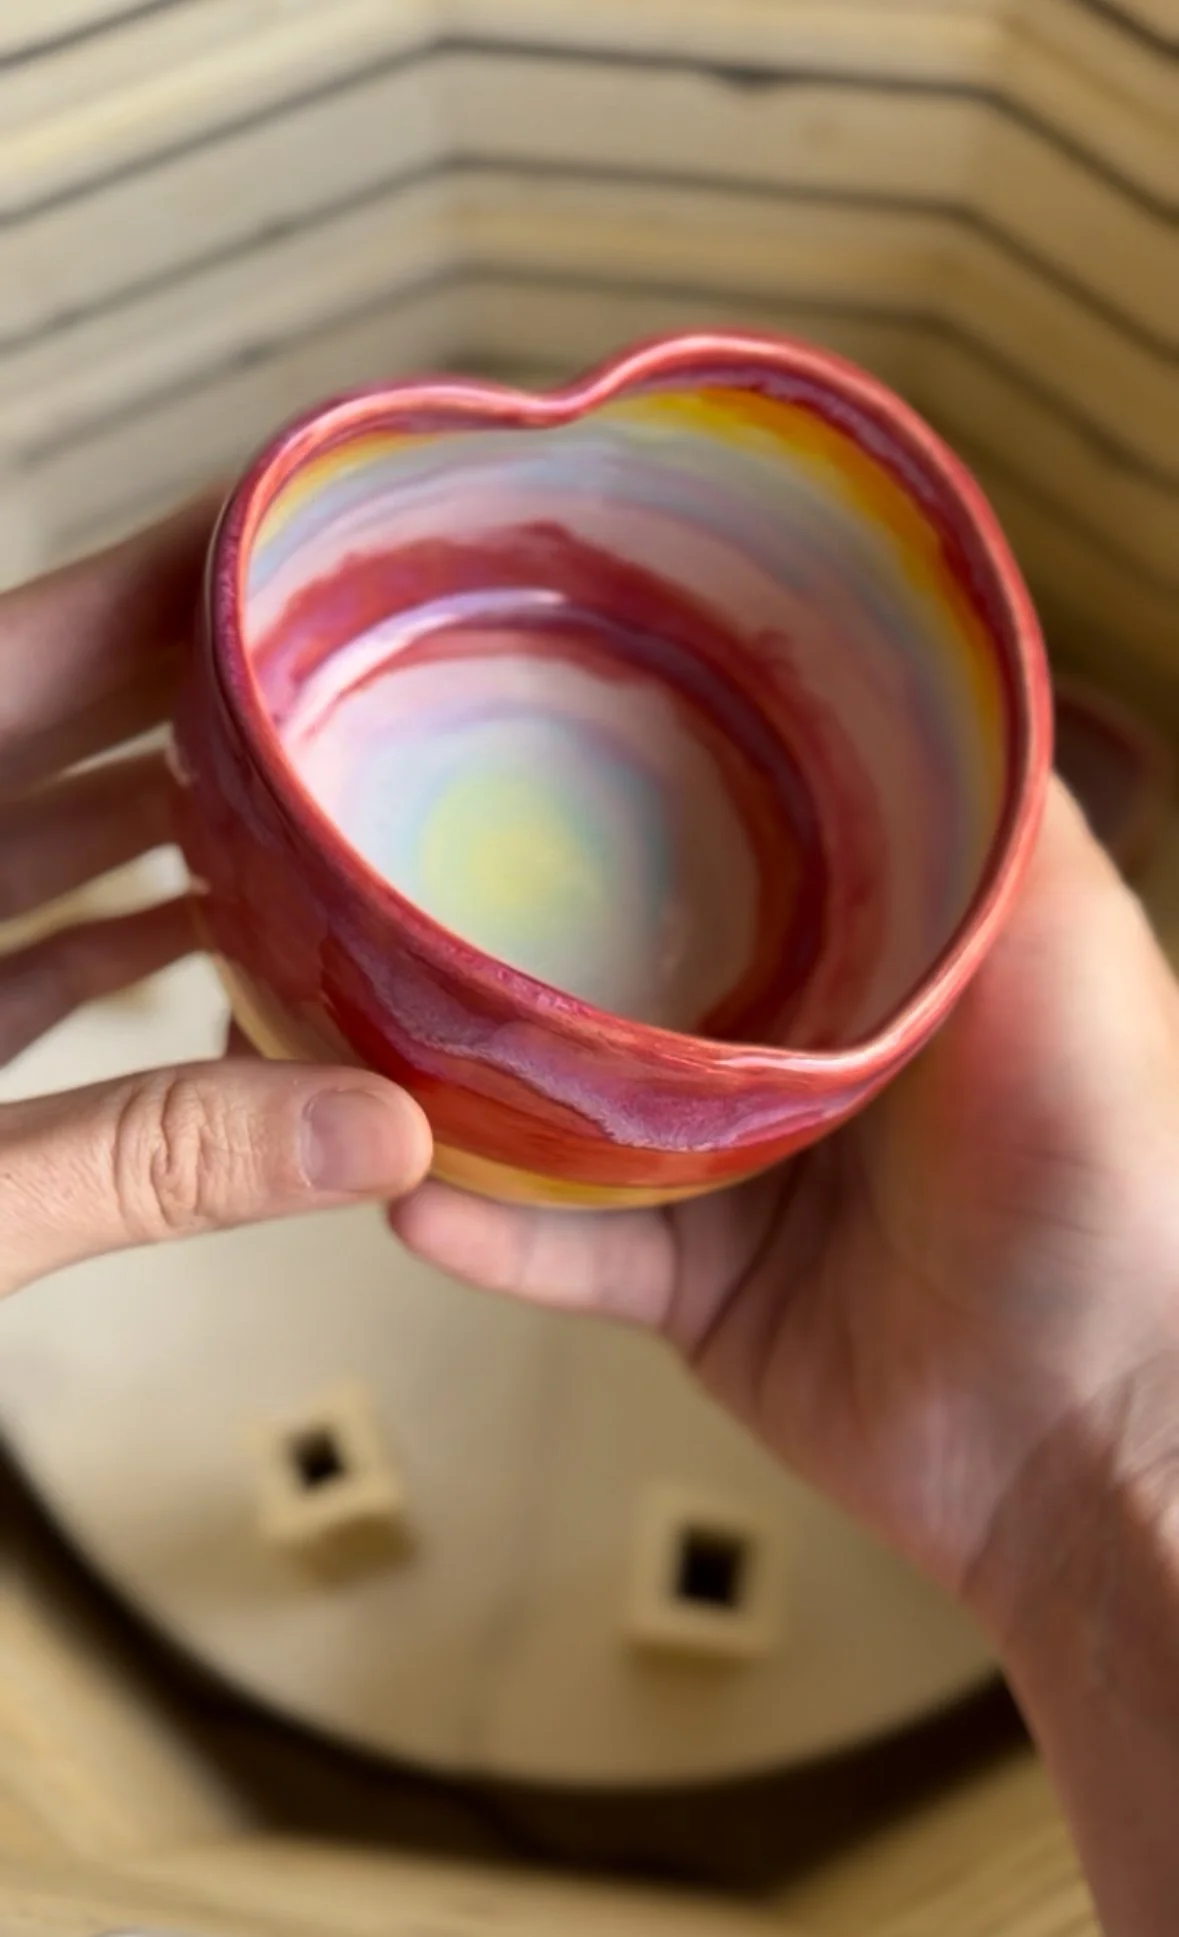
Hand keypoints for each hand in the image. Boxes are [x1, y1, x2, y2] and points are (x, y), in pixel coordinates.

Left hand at [0, 505, 430, 1298]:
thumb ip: (146, 1157)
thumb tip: (370, 1129)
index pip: (23, 651)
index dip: (152, 575)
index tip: (270, 521)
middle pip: (47, 722)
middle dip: (198, 681)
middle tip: (350, 648)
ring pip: (39, 831)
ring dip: (174, 809)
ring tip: (318, 783)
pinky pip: (22, 949)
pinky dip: (120, 939)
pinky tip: (221, 938)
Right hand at [393, 778, 1178, 1613]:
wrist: (1095, 1427)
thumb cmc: (1108, 1167)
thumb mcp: (1071, 946)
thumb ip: (1007, 819)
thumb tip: (955, 665)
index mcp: (873, 961)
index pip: (735, 845)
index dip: (649, 778)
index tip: (544, 695)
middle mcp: (792, 1054)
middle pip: (623, 974)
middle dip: (516, 927)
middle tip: (393, 853)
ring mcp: (733, 1176)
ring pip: (565, 1113)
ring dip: (463, 1083)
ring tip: (345, 1023)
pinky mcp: (695, 1292)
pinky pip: (567, 1256)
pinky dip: (489, 1232)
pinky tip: (409, 1194)